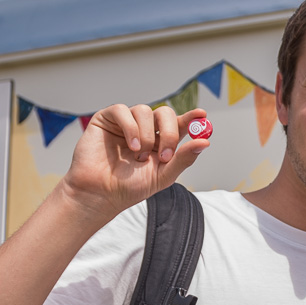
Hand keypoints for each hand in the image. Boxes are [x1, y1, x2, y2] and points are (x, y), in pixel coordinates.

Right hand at [59, 104, 212, 221]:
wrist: (100, 194)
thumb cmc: (130, 187)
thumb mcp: (163, 175)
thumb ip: (183, 158)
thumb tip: (205, 142)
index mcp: (160, 142)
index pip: (179, 124)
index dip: (191, 118)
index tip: (201, 114)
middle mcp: (144, 130)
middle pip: (164, 113)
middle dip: (169, 131)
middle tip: (166, 152)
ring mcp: (126, 123)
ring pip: (145, 110)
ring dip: (146, 135)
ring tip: (139, 157)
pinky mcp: (107, 119)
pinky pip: (123, 110)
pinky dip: (130, 127)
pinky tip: (131, 146)